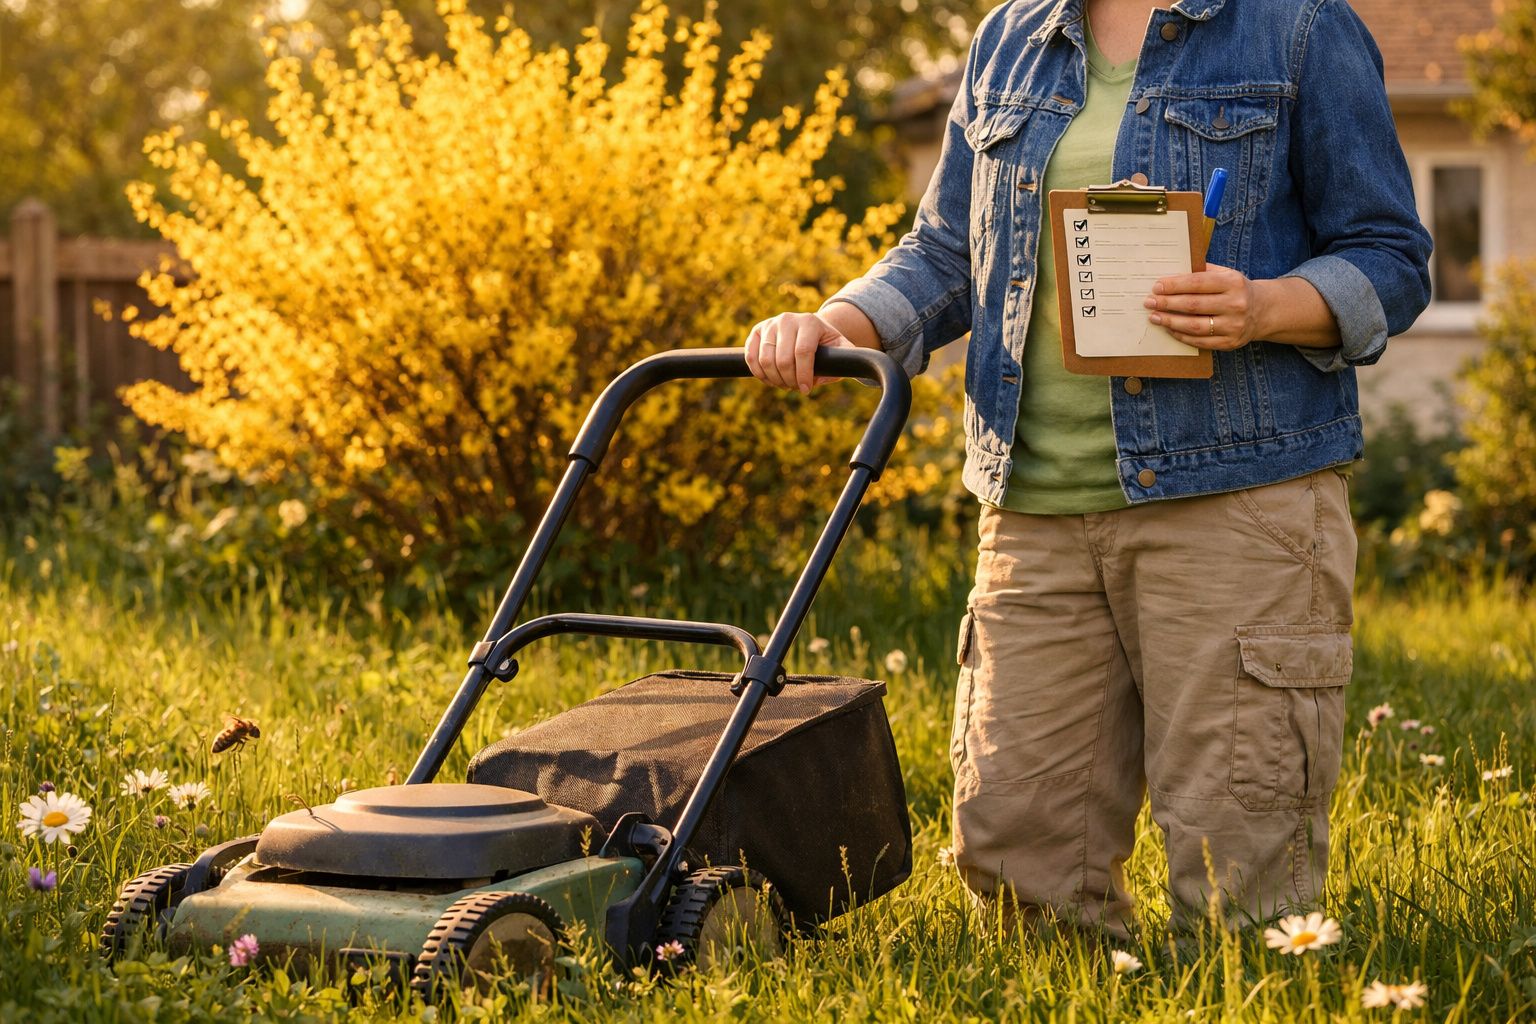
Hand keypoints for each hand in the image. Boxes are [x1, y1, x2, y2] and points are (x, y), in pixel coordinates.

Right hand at [744, 312, 854, 392]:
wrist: (808, 328)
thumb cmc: (826, 343)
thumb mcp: (841, 350)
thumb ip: (842, 363)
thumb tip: (820, 379)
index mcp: (809, 322)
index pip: (803, 352)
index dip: (803, 375)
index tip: (806, 390)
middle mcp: (787, 319)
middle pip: (783, 359)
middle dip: (789, 380)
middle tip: (796, 388)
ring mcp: (770, 324)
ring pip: (765, 360)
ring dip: (775, 379)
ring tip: (785, 384)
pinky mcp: (756, 331)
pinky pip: (751, 357)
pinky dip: (759, 374)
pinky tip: (771, 380)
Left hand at [1144, 263, 1264, 350]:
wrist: (1263, 310)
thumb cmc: (1235, 289)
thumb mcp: (1226, 274)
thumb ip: (1202, 272)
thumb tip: (1170, 275)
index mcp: (1233, 283)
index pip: (1198, 283)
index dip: (1175, 285)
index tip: (1157, 287)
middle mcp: (1236, 304)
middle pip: (1193, 305)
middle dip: (1167, 303)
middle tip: (1149, 302)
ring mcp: (1234, 326)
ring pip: (1195, 326)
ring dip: (1170, 322)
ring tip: (1155, 317)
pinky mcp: (1230, 342)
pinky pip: (1200, 341)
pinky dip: (1182, 335)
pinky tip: (1170, 329)